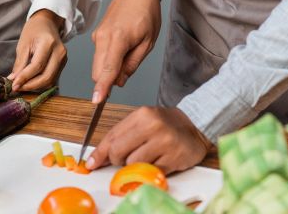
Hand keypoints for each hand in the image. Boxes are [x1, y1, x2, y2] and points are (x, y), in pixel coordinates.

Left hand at [9, 9, 66, 91]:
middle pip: (46, 77)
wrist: (47, 23)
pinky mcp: (63, 64)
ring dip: (35, 86)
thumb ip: (20, 64)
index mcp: (49, 43)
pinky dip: (41, 83)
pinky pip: (52, 78)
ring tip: (22, 86)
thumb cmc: (34, 30)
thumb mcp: (23, 44)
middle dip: (31, 86)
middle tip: (17, 88)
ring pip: (50, 80)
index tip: (14, 85)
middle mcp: (59, 52)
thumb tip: (14, 80)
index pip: (37, 66)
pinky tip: (30, 82)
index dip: (25, 78)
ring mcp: (63, 59)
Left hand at [84, 106, 210, 173]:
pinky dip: (149, 171)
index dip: (99, 153)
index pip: (112, 136)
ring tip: (146, 158)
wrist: (195, 127)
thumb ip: (121, 136)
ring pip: (133, 164)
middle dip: (118, 160)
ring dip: (135, 166)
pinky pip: (150, 172)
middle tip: (126, 158)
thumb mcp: (142, 122)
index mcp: (142, 114)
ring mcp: (164, 142)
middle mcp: (153, 126)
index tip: (91, 163)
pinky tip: (157, 161)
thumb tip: (99, 157)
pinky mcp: (173, 158)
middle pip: (118, 152)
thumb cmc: (165, 125)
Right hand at [90, 0, 161, 102]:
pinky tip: (123, 46)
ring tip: (129, 51)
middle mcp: (102, 38)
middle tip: (129, 67)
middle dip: (109, 79)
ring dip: (109, 69)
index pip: (107, 70)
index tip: (97, 101)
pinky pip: (99, 56)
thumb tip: (120, 81)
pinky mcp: (96, 35)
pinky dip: (108, 60)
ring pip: (97, 65)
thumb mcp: (148, 41)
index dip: (102, 88)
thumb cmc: (146, 12)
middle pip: (98, 72)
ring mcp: (97, 36)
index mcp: (118, 39)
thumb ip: (133, 63)